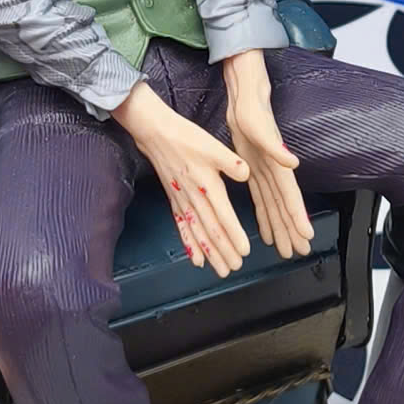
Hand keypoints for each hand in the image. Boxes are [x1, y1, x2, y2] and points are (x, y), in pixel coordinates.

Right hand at [113, 78, 251, 275]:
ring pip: (198, 233)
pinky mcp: (175, 200)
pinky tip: (196, 259)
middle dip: (224, 251)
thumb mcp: (213, 145)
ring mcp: (183, 201)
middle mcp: (195, 197)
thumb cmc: (186, 137)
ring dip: (209, 253)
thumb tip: (247, 175)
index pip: (223, 216)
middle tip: (235, 268)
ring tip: (220, 270)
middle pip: (211, 230)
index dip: (234, 235)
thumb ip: (231, 162)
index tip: (244, 251)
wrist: (157, 133)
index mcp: (208, 184)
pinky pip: (182, 227)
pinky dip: (189, 244)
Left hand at [223, 50, 314, 260]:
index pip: (291, 197)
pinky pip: (260, 198)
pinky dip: (263, 215)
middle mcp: (275, 173)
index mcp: (279, 166)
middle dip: (291, 230)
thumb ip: (277, 148)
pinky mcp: (253, 170)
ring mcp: (265, 173)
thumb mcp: (261, 129)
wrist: (245, 99)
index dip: (297, 217)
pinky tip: (265, 230)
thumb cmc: (254, 111)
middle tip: (298, 252)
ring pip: (273, 206)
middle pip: (284, 207)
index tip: (306, 236)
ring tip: (284, 248)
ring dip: (279, 227)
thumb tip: (292, 163)